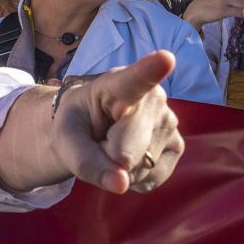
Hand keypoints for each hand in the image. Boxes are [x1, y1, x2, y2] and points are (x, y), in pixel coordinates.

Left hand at [53, 51, 182, 193]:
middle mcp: (154, 98)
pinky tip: (128, 160)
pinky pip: (153, 178)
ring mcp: (170, 121)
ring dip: (121, 170)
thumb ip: (86, 162)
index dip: (152, 69)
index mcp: (119, 83)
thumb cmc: (76, 125)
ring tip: (114, 146)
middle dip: (108, 159)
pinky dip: (135, 180)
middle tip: (99, 141)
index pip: (138, 78)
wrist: (90, 130)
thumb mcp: (66, 140)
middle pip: (128, 153)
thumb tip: (121, 184)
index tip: (166, 59)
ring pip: (140, 168)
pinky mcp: (177, 145)